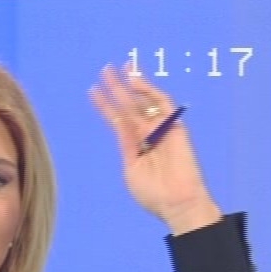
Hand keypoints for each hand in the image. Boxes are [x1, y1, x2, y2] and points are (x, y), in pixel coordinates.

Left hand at [89, 63, 221, 234]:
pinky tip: (137, 81)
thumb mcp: (131, 168)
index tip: (93, 90)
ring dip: (134, 83)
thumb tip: (120, 125)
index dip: (106, 105)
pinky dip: (151, 92)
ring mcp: (161, 130)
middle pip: (130, 105)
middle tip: (105, 69)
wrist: (177, 203)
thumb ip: (126, 145)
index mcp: (135, 147)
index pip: (118, 120)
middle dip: (117, 88)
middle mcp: (148, 135)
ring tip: (122, 68)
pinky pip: (163, 104)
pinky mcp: (175, 127)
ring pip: (145, 101)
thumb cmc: (154, 194)